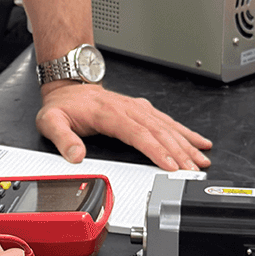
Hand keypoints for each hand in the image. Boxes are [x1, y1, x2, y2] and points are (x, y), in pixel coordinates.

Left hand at [35, 82, 210, 170]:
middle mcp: (128, 109)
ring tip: (202, 158)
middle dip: (180, 151)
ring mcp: (137, 108)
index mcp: (109, 113)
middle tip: (193, 169)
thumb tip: (75, 155)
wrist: (69, 86)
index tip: (171, 164)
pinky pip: (167, 121)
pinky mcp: (142, 110)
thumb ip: (62, 139)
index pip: (138, 134)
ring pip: (167, 126)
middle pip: (159, 131)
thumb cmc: (63, 106)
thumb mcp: (51, 121)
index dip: (157, 150)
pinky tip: (198, 141)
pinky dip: (185, 132)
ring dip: (187, 143)